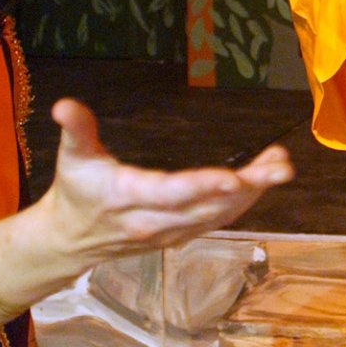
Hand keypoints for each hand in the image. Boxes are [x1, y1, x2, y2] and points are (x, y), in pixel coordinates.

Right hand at [42, 99, 292, 261]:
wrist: (69, 241)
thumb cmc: (76, 191)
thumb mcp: (72, 158)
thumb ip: (76, 130)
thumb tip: (63, 105)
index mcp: (130, 197)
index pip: (172, 193)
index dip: (203, 187)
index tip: (235, 177)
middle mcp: (155, 221)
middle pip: (208, 207)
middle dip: (248, 187)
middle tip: (281, 166)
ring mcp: (171, 233)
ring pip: (220, 215)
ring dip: (254, 192)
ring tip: (281, 166)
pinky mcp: (180, 236)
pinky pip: (218, 221)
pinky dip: (244, 202)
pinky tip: (263, 181)